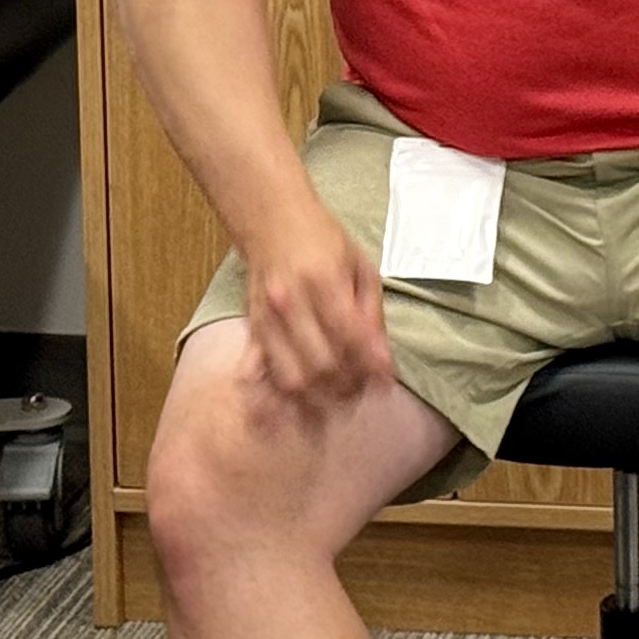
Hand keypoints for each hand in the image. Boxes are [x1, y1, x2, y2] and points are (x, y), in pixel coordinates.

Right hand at [237, 204, 392, 403]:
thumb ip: (371, 313)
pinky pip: (257, 371)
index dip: (369, 364)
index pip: (349, 335)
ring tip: (334, 404)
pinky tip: (281, 417)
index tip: (385, 382)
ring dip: (315, 400)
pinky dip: (267, 397)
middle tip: (361, 394)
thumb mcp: (359, 265)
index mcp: (324, 280)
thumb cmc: (323, 240)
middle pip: (321, 363)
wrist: (272, 220)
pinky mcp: (253, 329)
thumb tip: (382, 359)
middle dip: (346, 387)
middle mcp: (292, 302)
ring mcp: (268, 318)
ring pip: (290, 376)